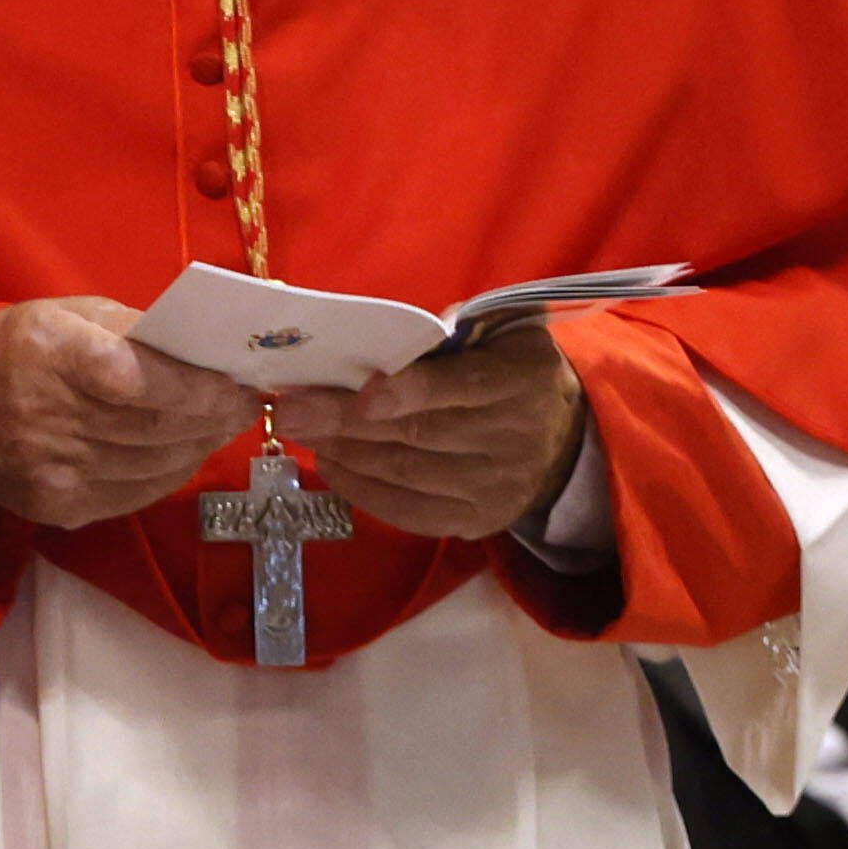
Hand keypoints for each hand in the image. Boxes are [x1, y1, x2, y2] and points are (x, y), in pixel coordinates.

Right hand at [0, 296, 259, 530]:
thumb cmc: (20, 351)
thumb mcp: (69, 314)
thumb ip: (135, 328)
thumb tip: (207, 353)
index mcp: (49, 355)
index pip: (136, 381)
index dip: (195, 388)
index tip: (238, 385)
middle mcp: (48, 419)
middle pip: (155, 428)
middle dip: (214, 417)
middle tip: (247, 403)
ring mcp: (55, 473)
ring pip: (157, 466)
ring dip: (200, 445)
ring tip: (220, 424)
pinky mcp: (63, 507)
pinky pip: (140, 492)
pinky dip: (173, 471)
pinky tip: (183, 450)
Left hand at [267, 326, 589, 540]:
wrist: (559, 438)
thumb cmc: (509, 370)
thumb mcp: (502, 333)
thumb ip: (458, 328)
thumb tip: (399, 335)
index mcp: (521, 380)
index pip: (463, 387)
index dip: (410, 391)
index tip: (361, 393)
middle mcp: (514, 439)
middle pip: (419, 433)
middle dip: (344, 421)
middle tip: (287, 410)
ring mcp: (495, 487)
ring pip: (405, 472)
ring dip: (344, 451)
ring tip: (299, 429)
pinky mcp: (474, 520)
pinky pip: (407, 510)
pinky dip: (360, 489)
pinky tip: (329, 464)